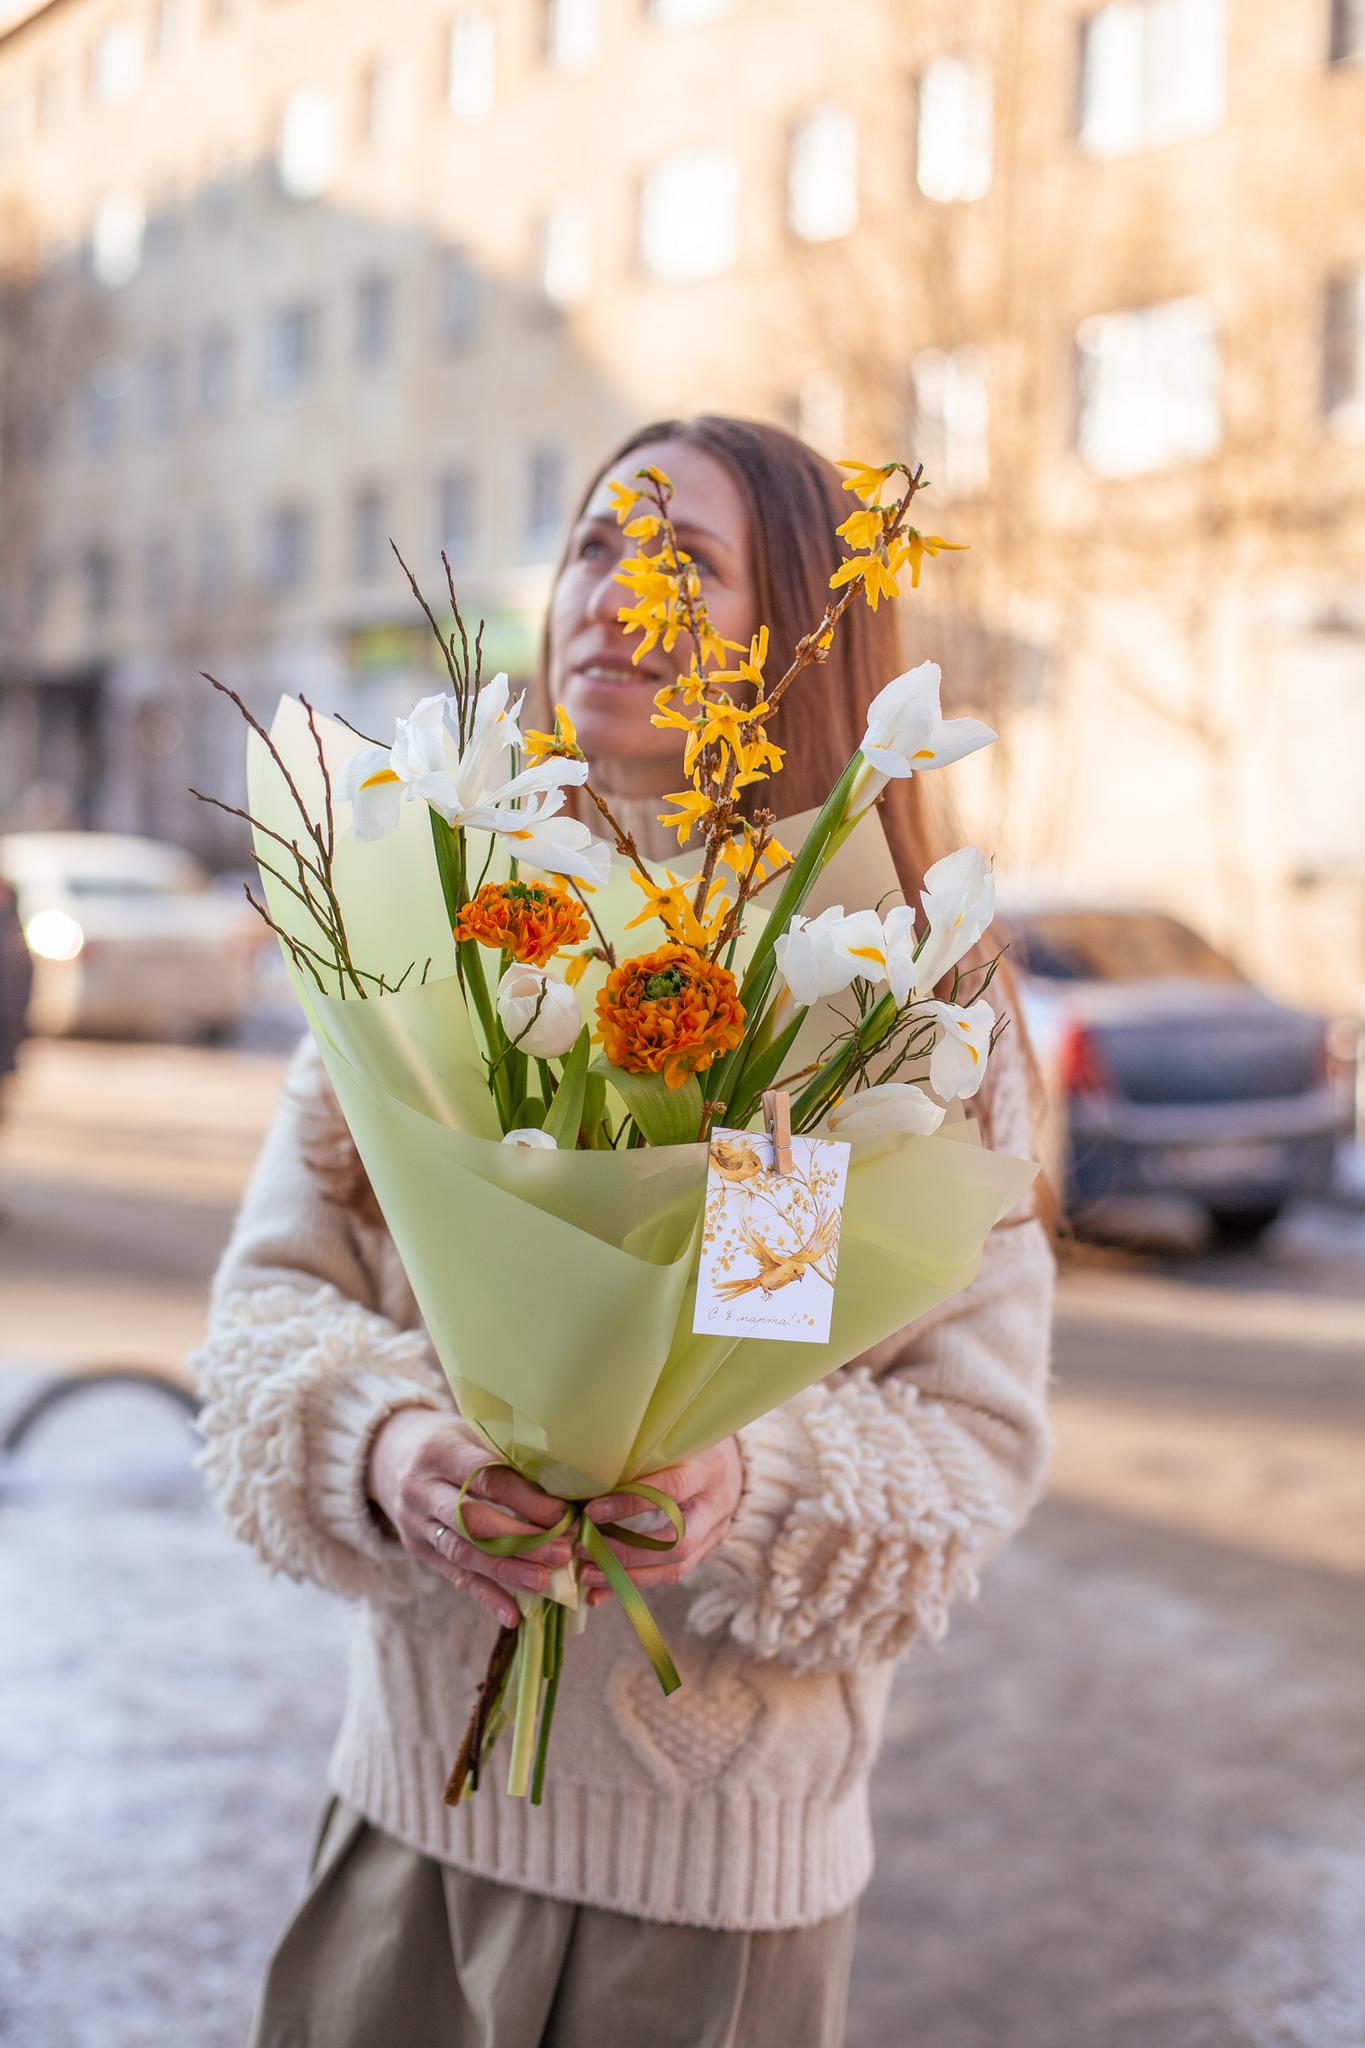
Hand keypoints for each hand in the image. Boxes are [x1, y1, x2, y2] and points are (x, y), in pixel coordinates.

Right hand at [365, 1409, 571, 1629]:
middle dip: (520, 1540)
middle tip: (561, 1552)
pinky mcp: (418, 1549)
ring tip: (544, 1583)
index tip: (564, 1514)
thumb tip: (563, 1482)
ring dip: (506, 1571)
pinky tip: (512, 1615)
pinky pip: (454, 1576)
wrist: (386, 1454)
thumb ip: (504, 1454)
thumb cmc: (446, 1439)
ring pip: (463, 1553)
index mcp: (439, 1452)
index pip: (487, 1478)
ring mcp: (415, 1523)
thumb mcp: (469, 1430)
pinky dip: (485, 1596)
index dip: (527, 1499)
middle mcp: (421, 1489)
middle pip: (473, 1520)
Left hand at [577, 1438, 743, 1607]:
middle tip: (585, 1550)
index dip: (630, 1504)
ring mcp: (716, 1533)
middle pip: (676, 1544)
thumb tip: (590, 1480)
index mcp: (708, 1470)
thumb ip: (642, 1461)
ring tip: (587, 1574)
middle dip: (627, 1553)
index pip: (671, 1490)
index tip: (591, 1512)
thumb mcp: (672, 1442)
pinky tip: (602, 1588)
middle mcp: (716, 1506)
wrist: (735, 1459)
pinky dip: (634, 1582)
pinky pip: (671, 1574)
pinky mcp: (707, 1551)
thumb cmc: (691, 1443)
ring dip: (627, 1576)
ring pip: (675, 1568)